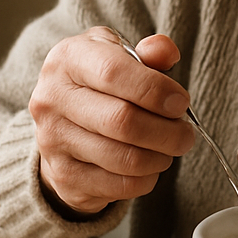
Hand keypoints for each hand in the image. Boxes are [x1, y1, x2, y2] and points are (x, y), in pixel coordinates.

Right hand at [29, 27, 194, 213]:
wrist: (61, 123)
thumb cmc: (101, 83)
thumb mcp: (121, 55)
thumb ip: (149, 52)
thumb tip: (166, 51)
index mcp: (68, 59)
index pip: (113, 73)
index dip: (155, 90)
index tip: (181, 102)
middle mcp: (52, 98)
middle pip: (122, 121)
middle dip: (167, 132)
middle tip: (185, 134)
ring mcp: (53, 140)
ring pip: (124, 158)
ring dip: (161, 157)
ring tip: (170, 149)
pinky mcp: (63, 176)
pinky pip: (120, 185)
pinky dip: (147, 179)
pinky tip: (150, 166)